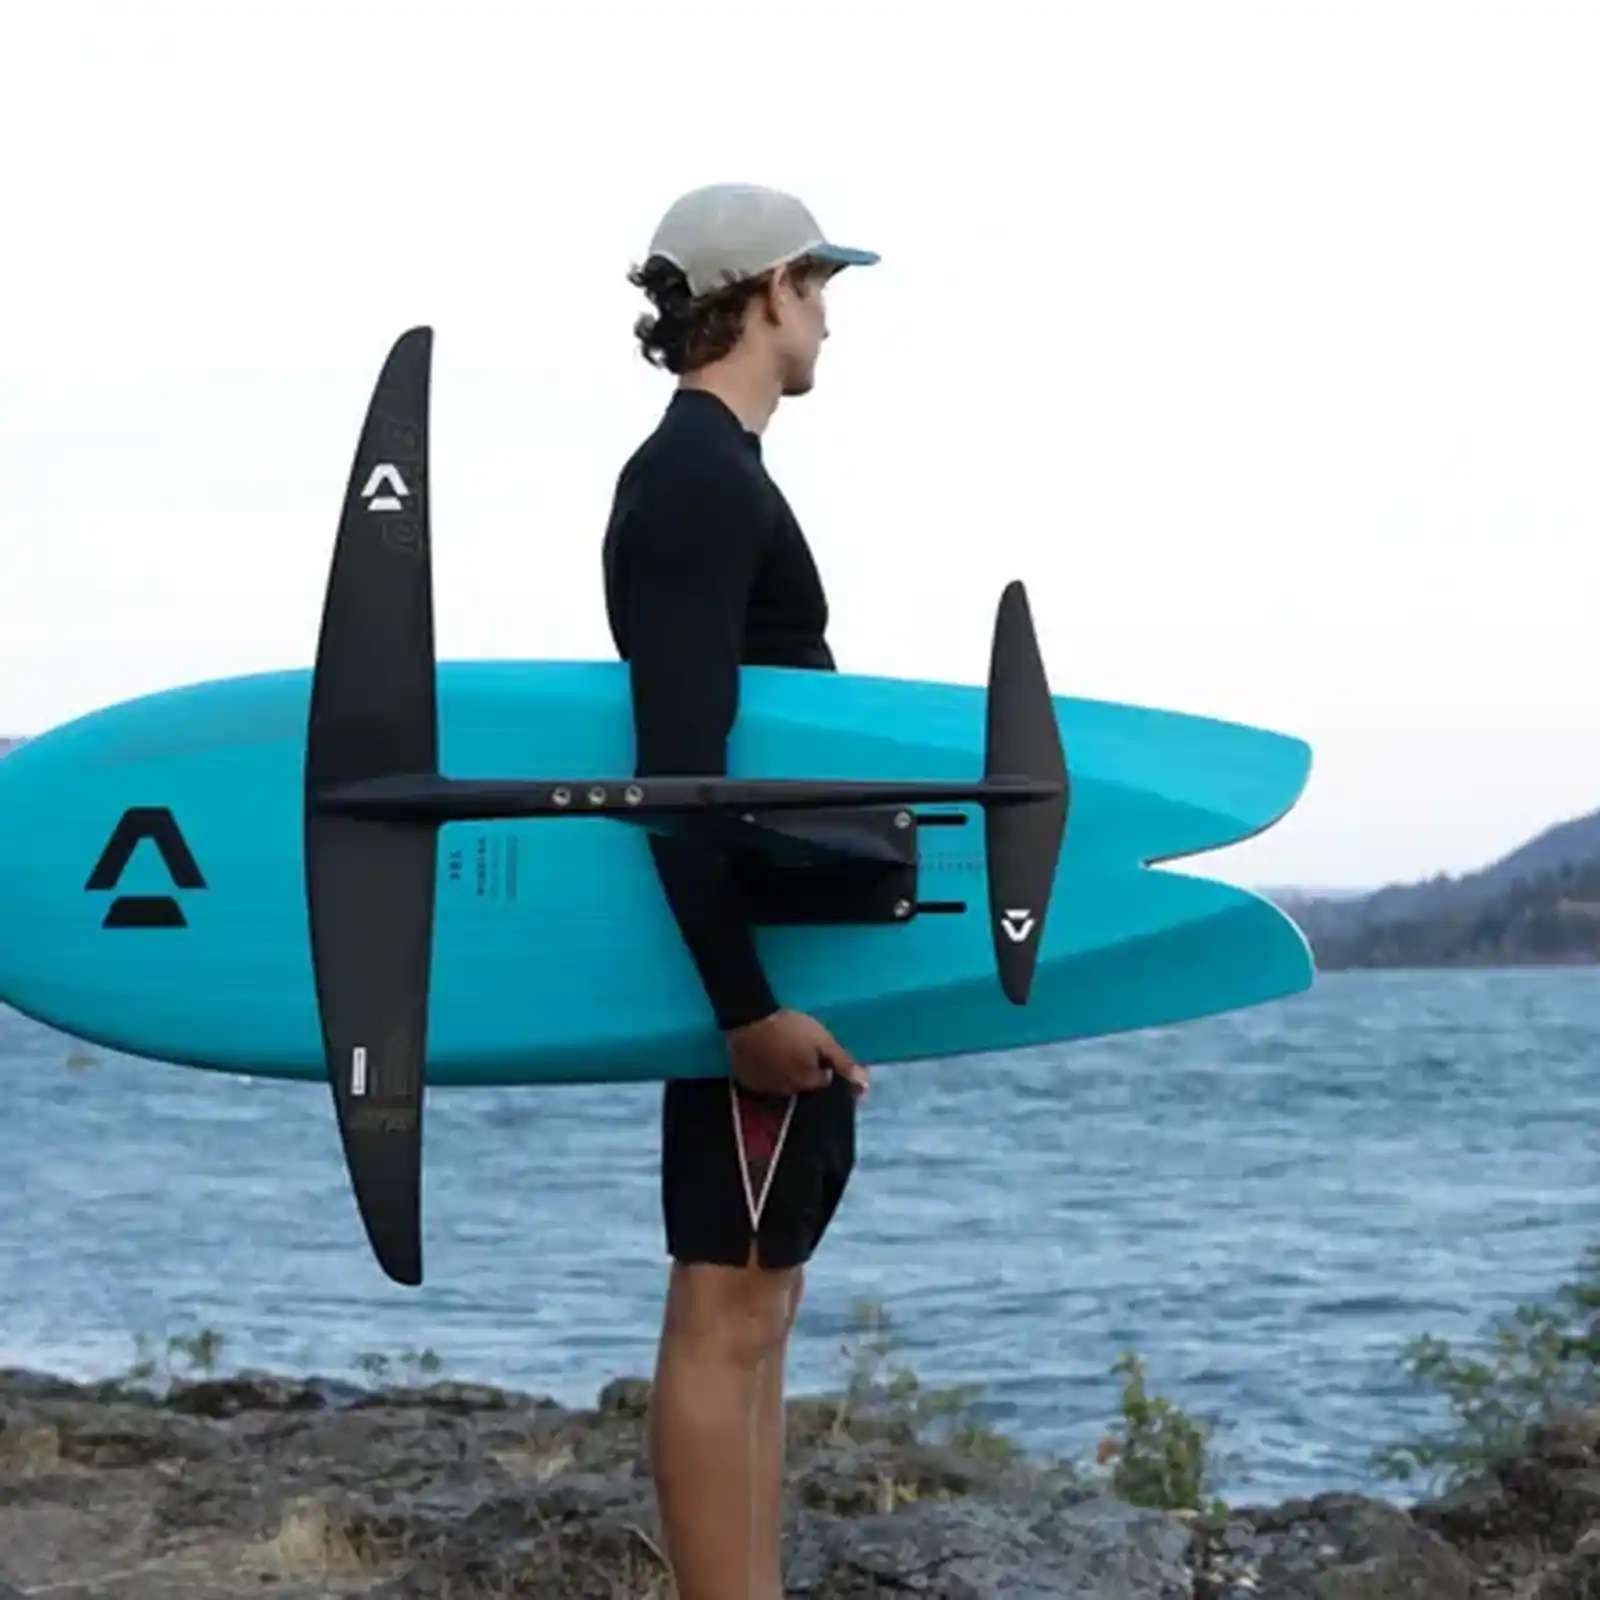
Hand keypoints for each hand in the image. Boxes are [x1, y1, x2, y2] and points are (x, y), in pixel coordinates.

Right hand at [724, 1009, 869, 1101]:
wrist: (749, 1018)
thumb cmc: (790, 1028)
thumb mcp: (823, 1040)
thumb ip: (843, 1062)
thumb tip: (864, 1083)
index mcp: (808, 1083)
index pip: (824, 1082)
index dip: (824, 1067)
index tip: (818, 1052)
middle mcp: (788, 1092)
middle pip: (804, 1086)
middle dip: (805, 1072)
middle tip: (799, 1048)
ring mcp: (765, 1089)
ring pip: (783, 1085)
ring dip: (786, 1074)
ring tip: (782, 1051)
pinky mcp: (748, 1082)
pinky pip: (764, 1083)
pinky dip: (768, 1074)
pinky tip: (766, 1057)